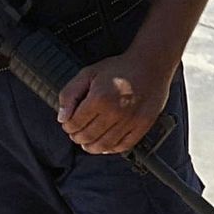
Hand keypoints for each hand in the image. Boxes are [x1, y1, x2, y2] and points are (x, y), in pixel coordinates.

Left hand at [57, 51, 174, 154]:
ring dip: (91, 147)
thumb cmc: (120, 67)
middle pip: (87, 137)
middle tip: (77, 133)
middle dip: (77, 137)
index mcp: (99, 98)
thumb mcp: (88, 73)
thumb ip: (69, 93)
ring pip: (104, 145)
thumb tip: (62, 117)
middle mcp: (115, 112)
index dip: (67, 126)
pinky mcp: (143, 125)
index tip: (69, 124)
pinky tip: (107, 144)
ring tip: (88, 141)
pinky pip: (124, 145)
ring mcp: (130, 120)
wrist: (151, 64)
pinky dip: (112, 149)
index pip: (74, 124)